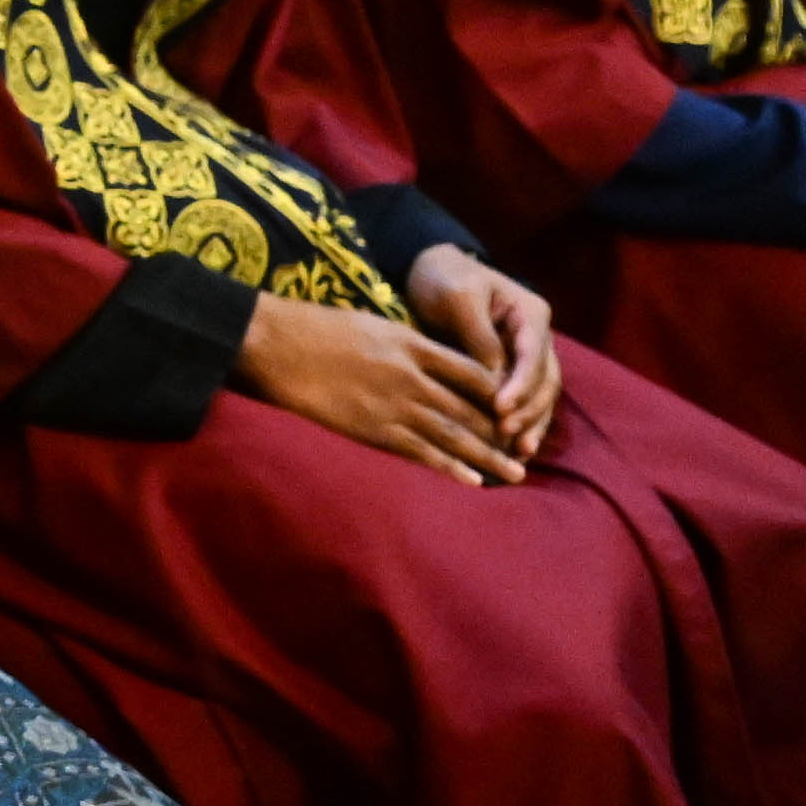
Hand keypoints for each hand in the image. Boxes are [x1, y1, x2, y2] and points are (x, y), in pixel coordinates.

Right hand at [234, 288, 526, 480]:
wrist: (276, 345)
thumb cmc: (316, 330)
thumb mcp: (371, 324)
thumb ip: (402, 344)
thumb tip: (424, 361)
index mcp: (413, 345)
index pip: (472, 371)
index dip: (498, 392)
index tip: (514, 408)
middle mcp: (413, 376)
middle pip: (471, 407)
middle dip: (503, 431)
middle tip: (528, 451)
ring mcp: (395, 405)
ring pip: (454, 434)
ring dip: (487, 456)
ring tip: (514, 474)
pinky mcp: (374, 430)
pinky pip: (421, 453)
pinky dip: (449, 468)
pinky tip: (472, 481)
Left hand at [400, 240, 566, 457]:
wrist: (434, 273)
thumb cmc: (446, 280)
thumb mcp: (459, 298)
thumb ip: (479, 335)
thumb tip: (494, 377)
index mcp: (530, 314)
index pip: (533, 354)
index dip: (521, 384)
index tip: (501, 409)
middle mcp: (537, 337)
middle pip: (546, 380)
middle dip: (530, 410)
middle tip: (506, 434)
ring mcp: (528, 357)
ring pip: (542, 396)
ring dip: (533, 424)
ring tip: (518, 453)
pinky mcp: (513, 373)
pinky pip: (526, 402)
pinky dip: (523, 425)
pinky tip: (514, 450)